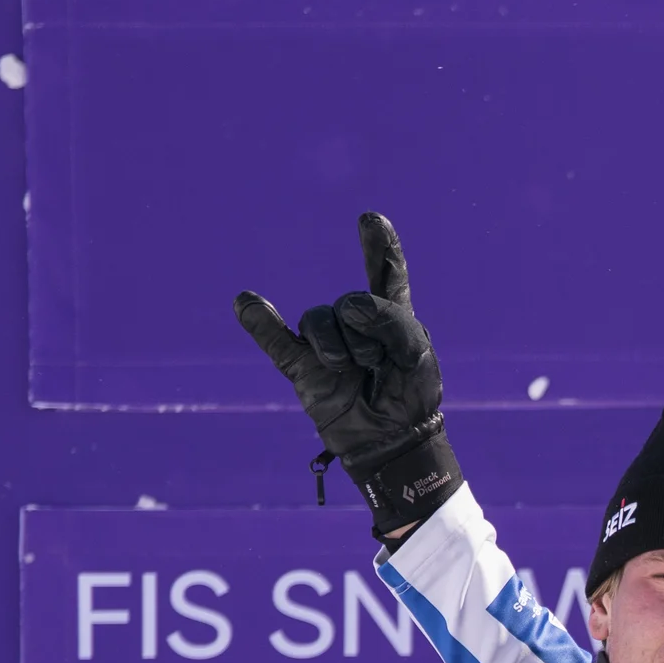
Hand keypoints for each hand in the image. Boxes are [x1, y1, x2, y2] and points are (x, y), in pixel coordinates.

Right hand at [236, 213, 462, 538]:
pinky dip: (260, 322)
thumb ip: (391, 318)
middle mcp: (356, 325)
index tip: (370, 220)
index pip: (385, 274)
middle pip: (347, 302)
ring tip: (353, 371)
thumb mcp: (417, 352)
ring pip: (316, 320)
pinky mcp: (303, 370)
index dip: (379, 248)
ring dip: (337, 346)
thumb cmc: (412, 396)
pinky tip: (246, 302)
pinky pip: (276, 340)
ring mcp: (326, 346)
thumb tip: (347, 308)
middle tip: (380, 363)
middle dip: (367, 331)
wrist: (394, 442)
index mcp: (392, 318)